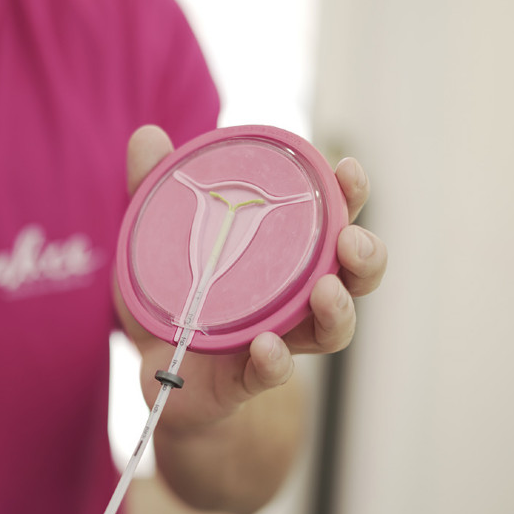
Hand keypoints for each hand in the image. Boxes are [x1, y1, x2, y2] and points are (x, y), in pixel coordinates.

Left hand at [114, 125, 386, 432]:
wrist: (159, 372)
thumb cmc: (176, 296)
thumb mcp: (160, 239)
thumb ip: (155, 189)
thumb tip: (147, 134)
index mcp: (284, 256)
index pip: (331, 220)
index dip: (349, 195)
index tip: (348, 169)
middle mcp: (295, 298)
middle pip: (353, 277)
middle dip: (367, 256)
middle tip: (351, 240)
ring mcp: (278, 339)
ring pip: (333, 330)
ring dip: (338, 310)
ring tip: (326, 292)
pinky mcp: (247, 378)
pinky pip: (274, 373)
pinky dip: (275, 361)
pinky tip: (267, 346)